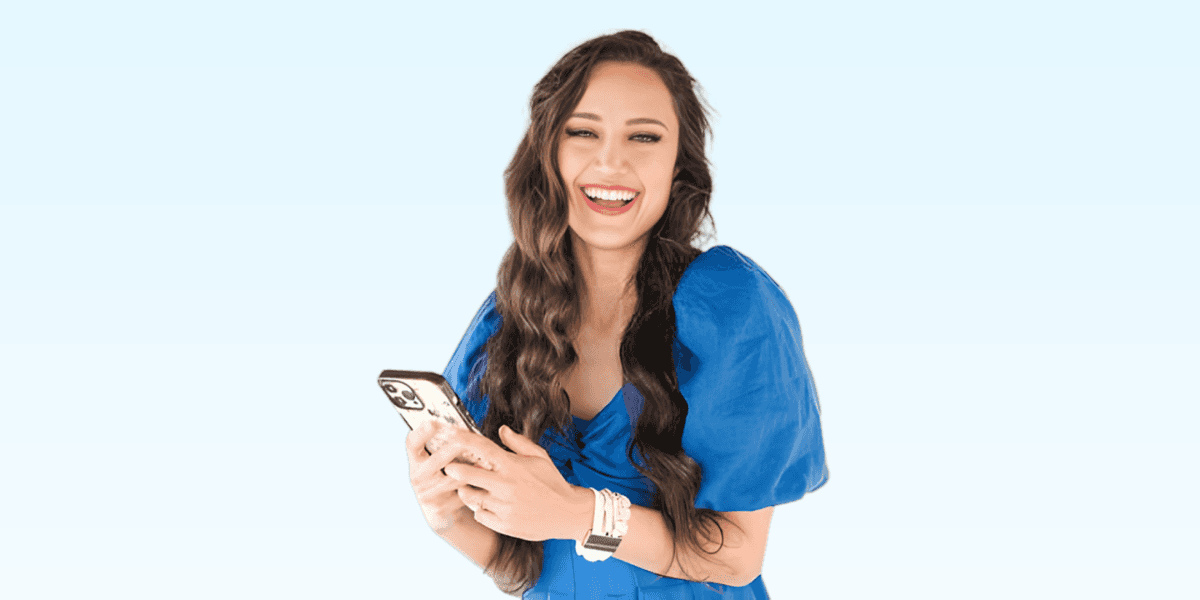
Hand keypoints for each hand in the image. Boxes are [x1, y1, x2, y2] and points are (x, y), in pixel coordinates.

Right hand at [405, 421, 477, 532]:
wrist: (441, 509)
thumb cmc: (444, 475)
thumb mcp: (439, 460)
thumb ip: (444, 443)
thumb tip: (459, 422)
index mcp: (416, 460)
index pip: (412, 443)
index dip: (422, 433)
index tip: (433, 422)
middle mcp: (417, 476)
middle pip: (438, 458)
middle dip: (458, 448)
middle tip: (471, 441)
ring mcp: (427, 493)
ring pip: (454, 476)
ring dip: (472, 468)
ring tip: (487, 460)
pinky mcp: (440, 507)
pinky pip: (462, 493)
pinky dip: (475, 486)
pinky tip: (485, 481)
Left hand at [444, 425, 593, 542]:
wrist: (567, 513)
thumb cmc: (553, 483)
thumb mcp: (540, 457)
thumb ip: (518, 443)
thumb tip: (502, 430)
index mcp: (513, 466)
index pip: (482, 448)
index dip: (463, 440)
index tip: (451, 437)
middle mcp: (506, 485)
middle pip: (468, 474)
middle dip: (454, 470)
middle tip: (449, 468)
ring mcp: (504, 506)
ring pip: (471, 497)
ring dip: (466, 491)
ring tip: (468, 488)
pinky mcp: (504, 524)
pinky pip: (480, 515)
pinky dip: (480, 510)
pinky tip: (487, 505)